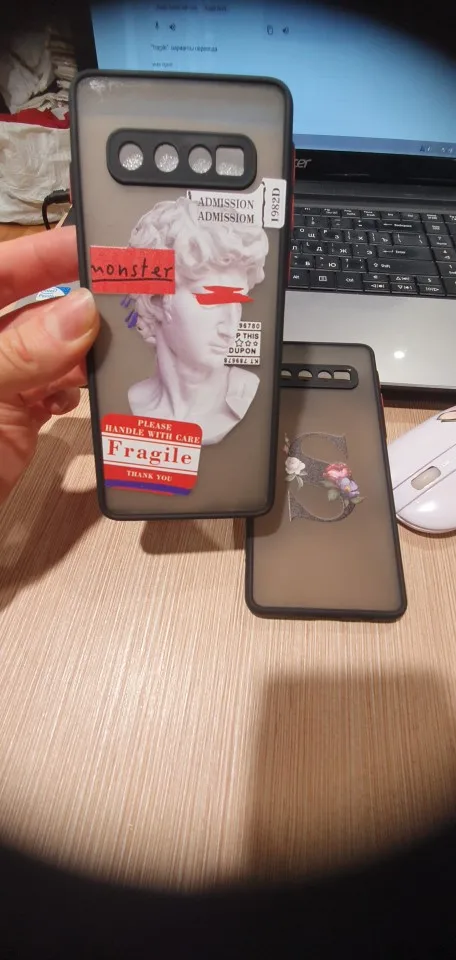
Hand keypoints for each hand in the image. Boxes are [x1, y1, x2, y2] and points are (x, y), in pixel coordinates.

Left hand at [0, 227, 98, 503]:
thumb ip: (23, 350)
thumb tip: (81, 310)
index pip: (1, 271)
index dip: (44, 253)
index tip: (95, 247)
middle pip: (31, 309)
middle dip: (75, 305)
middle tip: (124, 297)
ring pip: (48, 352)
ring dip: (80, 352)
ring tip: (115, 348)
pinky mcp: (12, 419)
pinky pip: (51, 390)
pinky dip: (71, 390)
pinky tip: (79, 394)